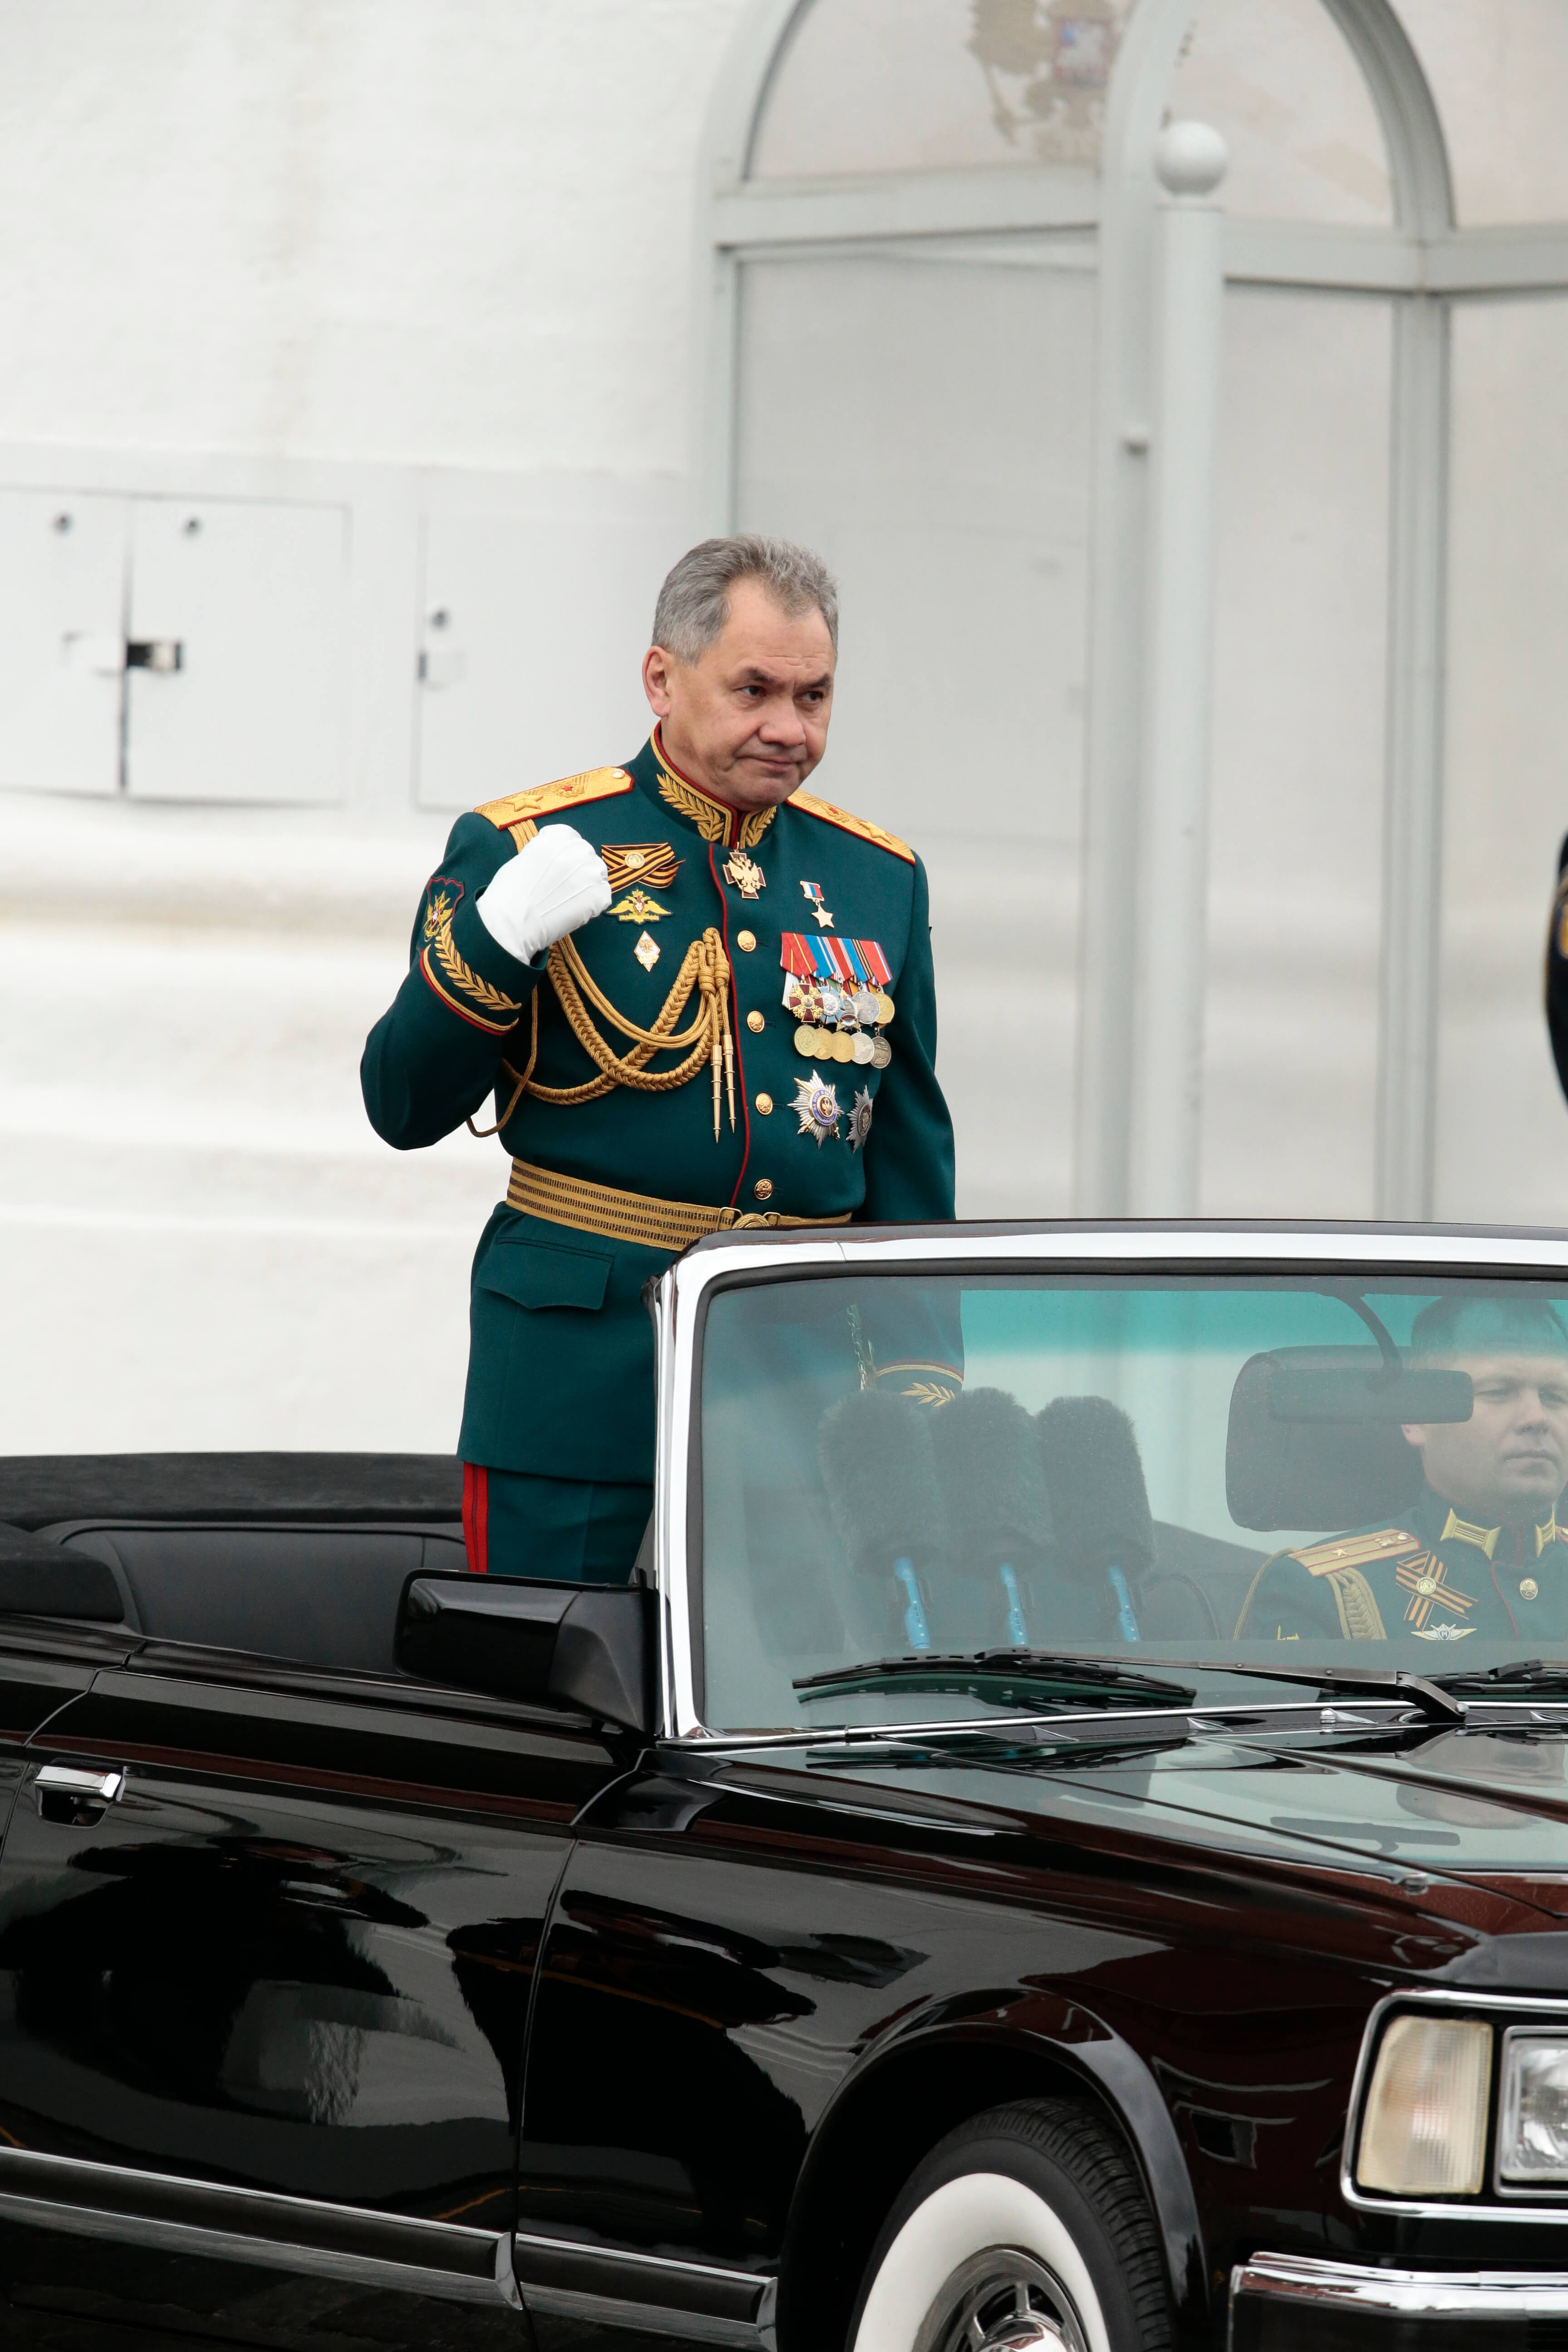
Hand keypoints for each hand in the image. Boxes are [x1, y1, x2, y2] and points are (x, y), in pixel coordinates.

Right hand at [476, 825, 610, 962]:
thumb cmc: (508, 895)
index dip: (564, 853)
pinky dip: (593, 904)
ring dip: (587, 884)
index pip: (570, 837)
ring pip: (598, 873)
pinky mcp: (598, 896)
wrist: (511, 924)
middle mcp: (576, 850)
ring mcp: (589, 872)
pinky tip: (575, 911)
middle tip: (564, 886)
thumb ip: (543, 855)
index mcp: (555, 837)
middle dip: (577, 867)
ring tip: (569, 899)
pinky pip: (603, 895)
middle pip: (586, 854)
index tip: (558, 865)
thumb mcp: (523, 860)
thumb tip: (553, 861)